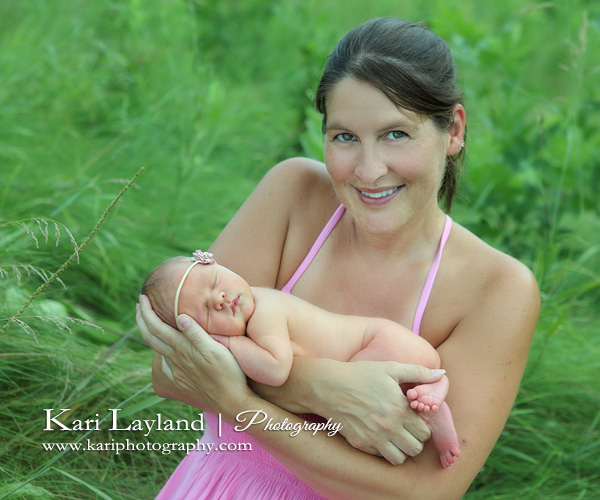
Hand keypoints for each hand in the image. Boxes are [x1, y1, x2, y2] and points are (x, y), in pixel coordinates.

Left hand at [136, 295, 249, 415]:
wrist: (231, 402)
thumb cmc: (228, 373)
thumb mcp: (216, 350)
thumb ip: (197, 334)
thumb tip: (180, 316)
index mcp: (182, 349)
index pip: (156, 327)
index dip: (147, 312)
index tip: (143, 297)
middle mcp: (175, 360)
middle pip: (150, 338)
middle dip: (142, 319)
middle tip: (140, 304)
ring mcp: (177, 372)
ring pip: (156, 350)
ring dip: (149, 333)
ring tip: (149, 322)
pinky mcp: (181, 381)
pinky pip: (164, 364)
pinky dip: (160, 351)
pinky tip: (164, 349)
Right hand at [309, 360, 443, 464]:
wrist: (328, 386)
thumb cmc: (360, 374)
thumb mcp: (390, 368)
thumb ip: (418, 372)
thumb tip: (441, 374)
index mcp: (400, 409)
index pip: (425, 432)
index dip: (422, 426)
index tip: (414, 419)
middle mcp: (389, 427)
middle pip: (416, 448)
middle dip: (414, 440)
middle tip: (406, 429)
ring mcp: (374, 438)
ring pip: (400, 458)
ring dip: (400, 449)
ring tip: (395, 436)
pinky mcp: (361, 444)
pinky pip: (381, 456)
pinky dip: (383, 450)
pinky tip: (379, 436)